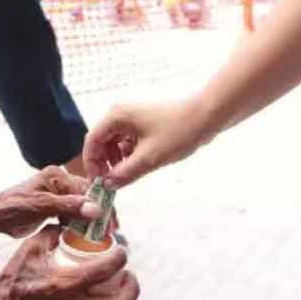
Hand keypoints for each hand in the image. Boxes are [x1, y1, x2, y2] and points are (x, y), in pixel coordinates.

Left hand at [0, 166, 99, 237]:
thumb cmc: (12, 208)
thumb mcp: (41, 207)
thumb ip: (68, 206)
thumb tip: (95, 209)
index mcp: (56, 175)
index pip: (86, 190)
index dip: (99, 207)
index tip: (109, 224)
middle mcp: (58, 181)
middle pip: (86, 197)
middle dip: (98, 214)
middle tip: (108, 232)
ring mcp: (56, 194)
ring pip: (80, 206)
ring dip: (89, 221)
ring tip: (99, 237)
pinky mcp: (53, 206)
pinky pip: (72, 214)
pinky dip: (78, 224)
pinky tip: (84, 236)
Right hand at [0, 225, 138, 299]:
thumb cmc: (16, 276)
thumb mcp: (31, 247)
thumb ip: (54, 232)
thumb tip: (72, 222)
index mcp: (63, 283)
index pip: (105, 269)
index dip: (120, 256)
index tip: (121, 248)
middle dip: (131, 285)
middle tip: (128, 270)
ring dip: (125, 298)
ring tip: (123, 282)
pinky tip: (107, 293)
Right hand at [82, 96, 216, 188]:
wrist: (209, 115)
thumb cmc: (179, 131)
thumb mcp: (150, 158)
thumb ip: (125, 173)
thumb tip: (108, 186)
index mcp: (116, 116)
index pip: (92, 141)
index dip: (92, 163)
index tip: (99, 182)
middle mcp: (120, 113)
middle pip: (101, 142)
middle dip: (105, 163)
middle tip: (113, 182)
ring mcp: (132, 117)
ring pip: (114, 143)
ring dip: (117, 160)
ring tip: (127, 175)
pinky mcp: (143, 122)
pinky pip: (127, 141)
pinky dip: (129, 154)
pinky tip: (139, 165)